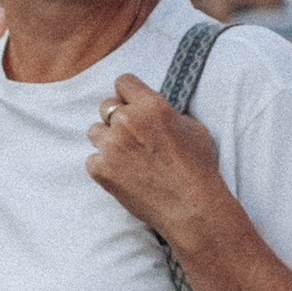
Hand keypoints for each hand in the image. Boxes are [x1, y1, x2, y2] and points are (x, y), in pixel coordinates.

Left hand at [86, 71, 223, 245]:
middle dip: (117, 118)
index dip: (129, 95)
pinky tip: (123, 175)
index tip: (133, 106)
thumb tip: (152, 110)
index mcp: (151, 106)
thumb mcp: (193, 128)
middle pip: (106, 106)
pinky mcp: (102, 170)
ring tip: (127, 157)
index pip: (123, 82)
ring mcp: (111, 146)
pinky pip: (93, 159)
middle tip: (132, 136)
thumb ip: (167, 112)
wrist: (191, 208)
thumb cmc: (198, 169)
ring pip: (95, 131)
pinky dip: (104, 166)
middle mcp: (127, 121)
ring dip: (108, 141)